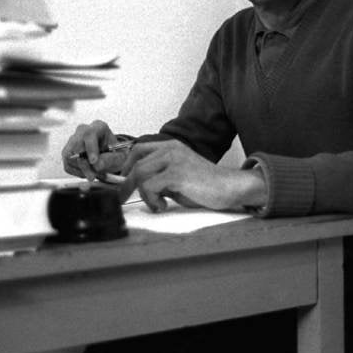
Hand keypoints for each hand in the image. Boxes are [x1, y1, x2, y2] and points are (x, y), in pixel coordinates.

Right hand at [61, 120, 128, 181]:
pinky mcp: (67, 152)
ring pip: (69, 157)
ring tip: (93, 173)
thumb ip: (110, 160)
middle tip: (93, 176)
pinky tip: (86, 172)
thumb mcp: (119, 157)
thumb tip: (97, 165)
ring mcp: (73, 140)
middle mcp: (83, 131)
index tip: (94, 161)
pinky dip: (76, 172)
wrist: (109, 156)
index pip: (89, 134)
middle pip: (76, 146)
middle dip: (84, 164)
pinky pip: (67, 165)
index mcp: (98, 127)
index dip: (90, 148)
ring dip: (81, 170)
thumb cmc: (114, 153)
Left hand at [117, 139, 267, 212]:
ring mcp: (174, 159)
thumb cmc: (205, 186)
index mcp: (171, 147)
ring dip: (142, 194)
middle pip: (136, 163)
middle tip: (123, 198)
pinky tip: (162, 206)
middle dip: (126, 184)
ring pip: (140, 174)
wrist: (229, 188)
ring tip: (155, 204)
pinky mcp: (177, 174)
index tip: (123, 181)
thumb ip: (160, 176)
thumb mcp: (177, 177)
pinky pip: (149, 186)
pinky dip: (151, 199)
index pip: (138, 150)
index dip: (127, 166)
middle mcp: (171, 149)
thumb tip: (138, 186)